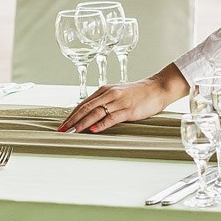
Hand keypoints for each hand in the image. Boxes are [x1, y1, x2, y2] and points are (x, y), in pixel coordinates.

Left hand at [58, 64, 188, 134]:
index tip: (62, 125)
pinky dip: (101, 124)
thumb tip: (91, 115)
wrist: (158, 88)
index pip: (83, 104)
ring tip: (72, 132)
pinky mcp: (128, 110)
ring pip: (96, 113)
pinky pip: (112, 117)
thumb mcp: (118, 94)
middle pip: (85, 108)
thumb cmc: (139, 93)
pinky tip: (93, 130)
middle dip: (72, 120)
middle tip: (62, 131)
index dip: (71, 115)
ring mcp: (118, 102)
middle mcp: (109, 94)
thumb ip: (105, 102)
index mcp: (105, 90)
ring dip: (82, 124)